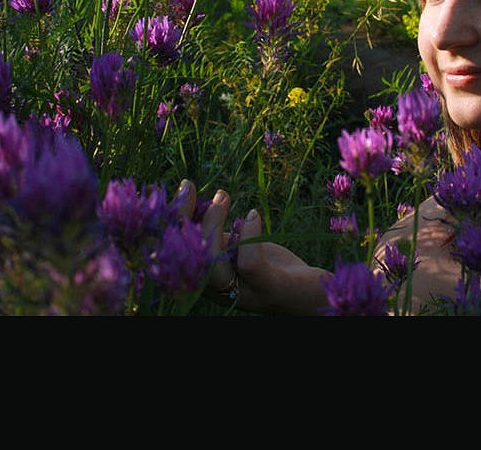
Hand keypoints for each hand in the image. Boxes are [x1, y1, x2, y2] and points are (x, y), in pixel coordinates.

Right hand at [176, 180, 329, 314]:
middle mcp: (219, 292)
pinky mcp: (269, 289)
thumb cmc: (270, 266)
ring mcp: (244, 293)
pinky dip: (248, 236)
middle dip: (183, 219)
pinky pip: (249, 264)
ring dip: (213, 225)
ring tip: (223, 196)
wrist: (309, 293)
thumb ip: (215, 236)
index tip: (180, 188)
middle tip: (190, 187)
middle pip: (187, 258)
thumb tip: (192, 200)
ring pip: (212, 265)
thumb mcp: (236, 248)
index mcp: (206, 280)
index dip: (171, 221)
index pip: (175, 253)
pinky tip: (253, 215)